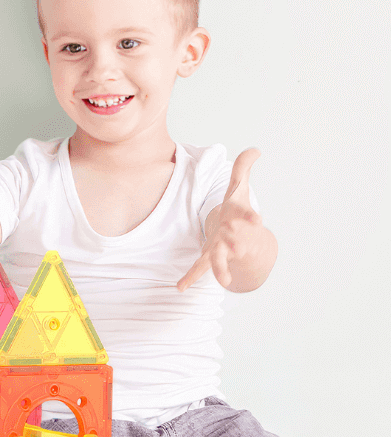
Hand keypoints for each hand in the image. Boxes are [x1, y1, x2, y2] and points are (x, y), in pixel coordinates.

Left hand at [177, 148, 261, 290]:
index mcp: (239, 218)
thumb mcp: (238, 187)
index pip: (247, 215)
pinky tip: (180, 287)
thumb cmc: (237, 210)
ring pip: (220, 259)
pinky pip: (199, 268)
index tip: (257, 220)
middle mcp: (232, 236)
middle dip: (235, 242)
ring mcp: (221, 249)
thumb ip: (243, 167)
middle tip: (237, 247)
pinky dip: (190, 277)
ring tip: (223, 281)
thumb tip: (255, 149)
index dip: (251, 217)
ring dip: (222, 269)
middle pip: (234, 240)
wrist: (240, 236)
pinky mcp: (209, 257)